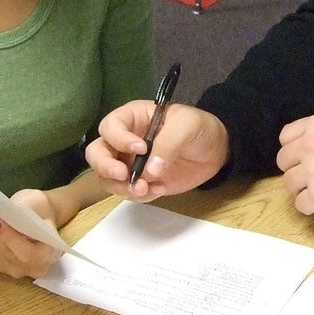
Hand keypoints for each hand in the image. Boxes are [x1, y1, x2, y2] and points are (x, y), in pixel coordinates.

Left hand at [0, 186, 62, 278]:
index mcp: (48, 256)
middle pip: (4, 250)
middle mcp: (30, 268)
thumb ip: (25, 210)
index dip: (8, 237)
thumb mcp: (39, 204)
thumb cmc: (42, 210)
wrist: (40, 218)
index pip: (26, 253)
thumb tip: (4, 210)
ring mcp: (13, 269)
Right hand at [86, 101, 229, 200]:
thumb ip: (168, 144)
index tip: (140, 148)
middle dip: (105, 166)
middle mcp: (124, 141)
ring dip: (122, 187)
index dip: (119, 138)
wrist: (216, 151)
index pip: (110, 126)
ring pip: (108, 178)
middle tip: (124, 175)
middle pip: (96, 153)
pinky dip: (140, 196)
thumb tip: (150, 171)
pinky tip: (160, 190)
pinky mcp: (141, 182)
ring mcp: (130, 164)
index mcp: (132, 118)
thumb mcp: (187, 126)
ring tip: (147, 189)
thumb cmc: (199, 128)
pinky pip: (128, 192)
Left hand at [276, 114, 313, 216]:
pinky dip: (311, 206)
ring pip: (288, 183)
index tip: (304, 156)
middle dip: (296, 168)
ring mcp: (311, 172)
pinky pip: (299, 204)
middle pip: (283, 161)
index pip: (285, 137)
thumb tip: (299, 146)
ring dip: (302, 188)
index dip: (294, 148)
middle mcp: (309, 145)